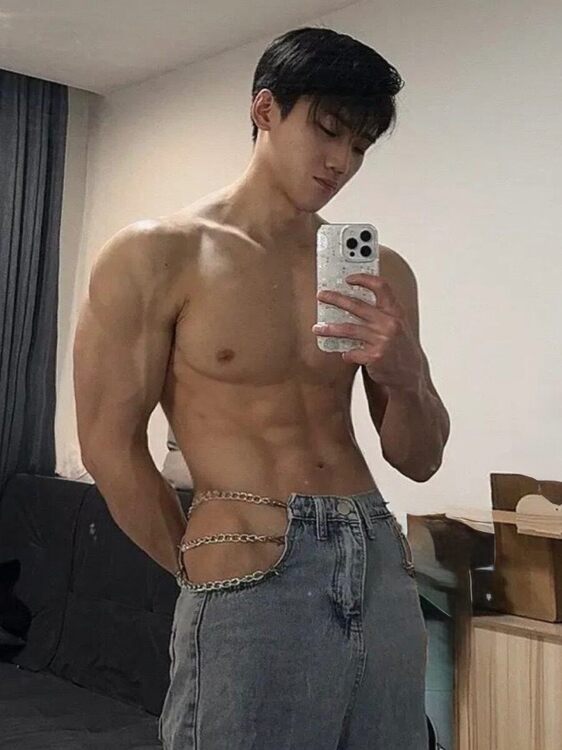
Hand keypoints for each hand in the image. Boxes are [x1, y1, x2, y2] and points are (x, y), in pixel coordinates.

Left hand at [312, 273, 423, 392]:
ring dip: (329, 328)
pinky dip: (345, 353)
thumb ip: (379, 314)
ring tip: (317, 328)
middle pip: (357, 305)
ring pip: (348, 329)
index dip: (364, 279)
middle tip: (321, 296)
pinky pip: (351, 352)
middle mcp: (389, 323)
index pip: (381, 287)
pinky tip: (343, 353)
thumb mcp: (396, 325)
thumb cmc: (399, 348)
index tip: (349, 278)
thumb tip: (351, 302)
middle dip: (335, 299)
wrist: (409, 375)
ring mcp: (382, 340)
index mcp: (395, 312)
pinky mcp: (374, 357)